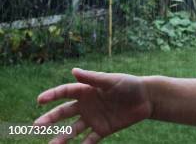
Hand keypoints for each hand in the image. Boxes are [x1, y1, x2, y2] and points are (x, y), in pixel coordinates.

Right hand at [35, 68, 152, 142]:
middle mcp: (86, 105)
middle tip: (36, 125)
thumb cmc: (129, 84)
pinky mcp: (102, 129)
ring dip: (61, 137)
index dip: (52, 95)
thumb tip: (73, 70)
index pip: (66, 92)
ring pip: (72, 130)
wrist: (147, 98)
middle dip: (50, 119)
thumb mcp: (112, 80)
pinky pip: (89, 140)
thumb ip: (93, 78)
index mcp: (87, 90)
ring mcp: (93, 118)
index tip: (39, 100)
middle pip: (64, 113)